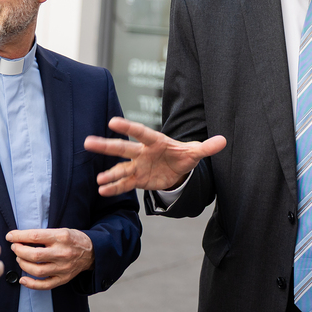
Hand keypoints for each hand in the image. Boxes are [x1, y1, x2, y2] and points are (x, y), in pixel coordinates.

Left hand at [6, 227, 94, 289]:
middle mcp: (62, 253)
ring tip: (20, 259)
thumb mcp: (62, 230)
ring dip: (23, 264)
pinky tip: (23, 279)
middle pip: (34, 255)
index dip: (19, 236)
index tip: (10, 236)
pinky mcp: (63, 279)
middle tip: (15, 248)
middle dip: (19, 251)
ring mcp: (63, 268)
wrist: (92, 252)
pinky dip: (31, 284)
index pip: (35, 236)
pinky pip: (44, 285)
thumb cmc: (73, 239)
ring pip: (36, 270)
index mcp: (61, 237)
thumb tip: (20, 237)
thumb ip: (44, 235)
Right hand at [84, 117, 225, 196]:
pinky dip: (114, 187)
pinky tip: (102, 190)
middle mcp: (143, 152)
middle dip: (107, 145)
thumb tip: (223, 140)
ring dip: (109, 173)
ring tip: (98, 179)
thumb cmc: (183, 155)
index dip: (128, 127)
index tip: (112, 121)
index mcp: (156, 141)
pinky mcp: (137, 179)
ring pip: (120, 168)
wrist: (177, 168)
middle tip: (88, 142)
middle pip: (124, 148)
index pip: (141, 132)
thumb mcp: (195, 152)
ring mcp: (138, 166)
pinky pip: (124, 184)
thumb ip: (207, 147)